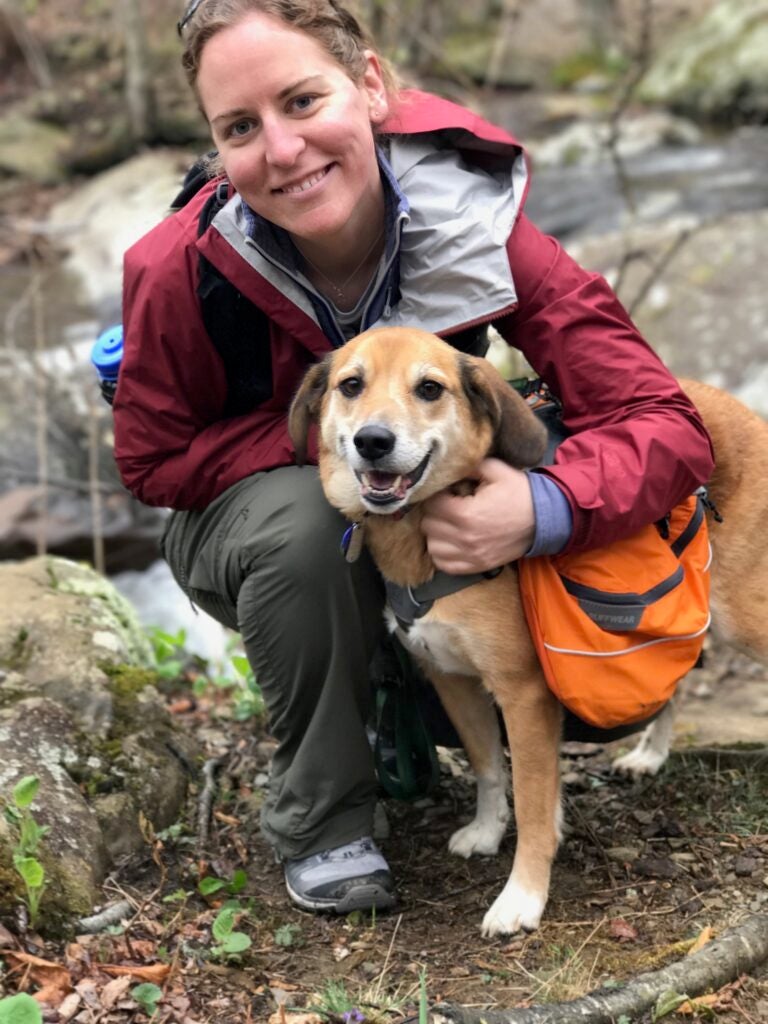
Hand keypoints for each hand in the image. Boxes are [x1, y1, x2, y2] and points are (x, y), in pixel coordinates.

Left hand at [421, 458, 535, 573]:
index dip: (436, 495)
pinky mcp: (477, 566)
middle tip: (447, 506)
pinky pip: (444, 565)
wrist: (544, 520)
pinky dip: (443, 554)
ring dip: (437, 534)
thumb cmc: (520, 493)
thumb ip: (469, 467)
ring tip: (449, 524)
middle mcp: (465, 538)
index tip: (446, 492)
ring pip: (433, 546)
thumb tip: (448, 466)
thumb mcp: (496, 471)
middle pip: (429, 525)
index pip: (431, 505)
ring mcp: (471, 555)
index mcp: (466, 513)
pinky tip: (451, 541)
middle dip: (435, 513)